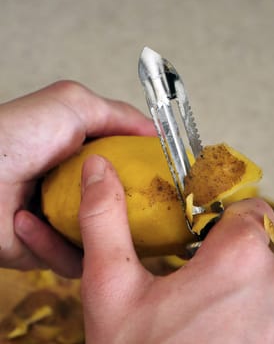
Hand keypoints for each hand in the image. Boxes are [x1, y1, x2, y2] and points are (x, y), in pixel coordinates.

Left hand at [0, 80, 154, 276]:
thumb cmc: (15, 137)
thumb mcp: (73, 105)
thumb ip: (118, 115)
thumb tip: (156, 133)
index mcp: (87, 160)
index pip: (130, 172)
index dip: (149, 177)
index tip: (167, 185)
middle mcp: (79, 191)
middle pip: (123, 210)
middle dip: (134, 217)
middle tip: (145, 218)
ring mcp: (65, 221)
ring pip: (103, 241)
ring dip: (92, 234)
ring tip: (74, 219)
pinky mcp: (49, 250)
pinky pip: (72, 259)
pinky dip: (52, 245)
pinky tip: (27, 221)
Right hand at [79, 156, 273, 343]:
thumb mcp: (110, 288)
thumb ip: (105, 220)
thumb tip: (98, 168)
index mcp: (239, 260)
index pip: (250, 210)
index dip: (223, 221)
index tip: (202, 238)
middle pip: (264, 246)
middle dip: (234, 257)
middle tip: (200, 285)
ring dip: (248, 287)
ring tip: (212, 312)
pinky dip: (258, 312)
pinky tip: (226, 330)